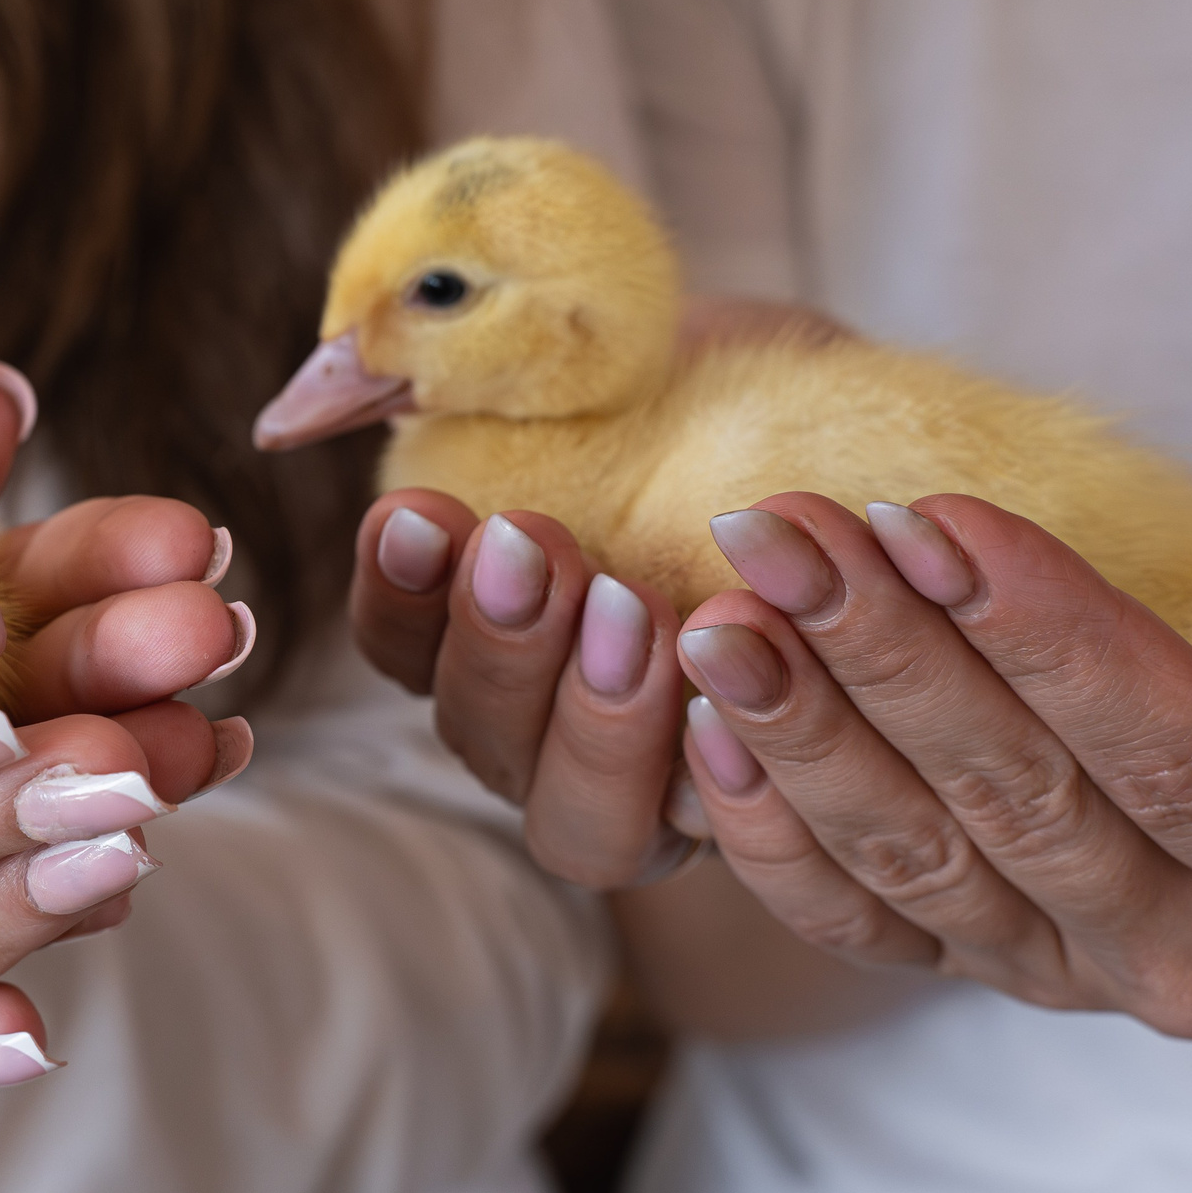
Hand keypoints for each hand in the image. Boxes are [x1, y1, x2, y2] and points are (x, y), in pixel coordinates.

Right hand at [343, 294, 837, 886]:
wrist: (899, 436)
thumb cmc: (726, 388)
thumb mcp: (600, 354)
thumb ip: (461, 373)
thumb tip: (292, 410)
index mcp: (489, 633)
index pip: (400, 643)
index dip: (396, 593)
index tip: (421, 512)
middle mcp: (556, 731)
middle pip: (478, 740)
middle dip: (495, 649)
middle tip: (535, 552)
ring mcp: (660, 790)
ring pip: (581, 825)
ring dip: (593, 725)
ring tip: (635, 617)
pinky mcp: (766, 817)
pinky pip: (723, 838)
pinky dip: (722, 771)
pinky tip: (737, 687)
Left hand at [676, 494, 1191, 1035]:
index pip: (1179, 754)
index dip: (1048, 636)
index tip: (928, 513)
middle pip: (1020, 804)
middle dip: (883, 657)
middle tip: (779, 534)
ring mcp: (1078, 979)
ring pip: (918, 863)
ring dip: (804, 730)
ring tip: (718, 613)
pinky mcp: (983, 970)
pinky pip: (858, 921)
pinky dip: (771, 830)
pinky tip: (701, 729)